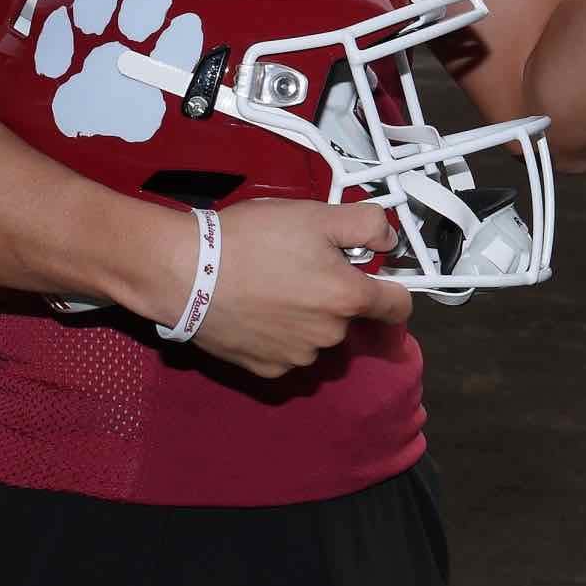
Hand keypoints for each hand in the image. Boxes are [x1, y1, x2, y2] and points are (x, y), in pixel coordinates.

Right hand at [161, 198, 414, 378]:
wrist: (188, 272)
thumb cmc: (251, 240)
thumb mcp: (316, 215)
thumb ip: (366, 225)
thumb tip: (388, 241)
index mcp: (348, 298)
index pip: (398, 306)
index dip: (392, 288)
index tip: (376, 276)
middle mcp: (330, 336)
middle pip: (350, 316)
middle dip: (334, 293)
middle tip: (300, 265)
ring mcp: (298, 357)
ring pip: (318, 335)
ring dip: (306, 316)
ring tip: (272, 286)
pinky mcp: (267, 370)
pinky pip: (287, 352)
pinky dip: (279, 335)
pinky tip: (257, 310)